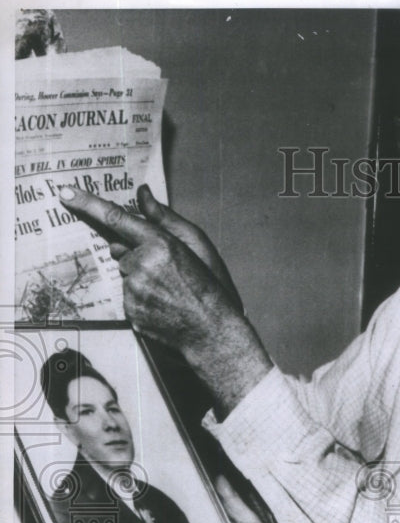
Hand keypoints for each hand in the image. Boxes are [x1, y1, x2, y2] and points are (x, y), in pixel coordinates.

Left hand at [60, 184, 243, 349]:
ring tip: (168, 293)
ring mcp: (134, 292)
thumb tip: (142, 194)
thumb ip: (164, 218)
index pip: (116, 219)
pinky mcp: (131, 312)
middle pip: (123, 253)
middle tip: (167, 274)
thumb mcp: (194, 244)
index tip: (65, 192)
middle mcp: (142, 266)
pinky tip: (162, 306)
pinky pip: (128, 298)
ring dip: (141, 280)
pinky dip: (142, 300)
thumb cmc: (207, 286)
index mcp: (159, 245)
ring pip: (126, 276)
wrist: (211, 329)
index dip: (88, 204)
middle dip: (138, 258)